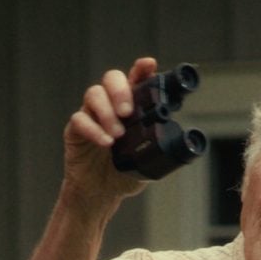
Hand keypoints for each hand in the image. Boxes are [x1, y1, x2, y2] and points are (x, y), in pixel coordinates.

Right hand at [63, 57, 157, 208]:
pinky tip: (105, 142)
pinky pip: (79, 119)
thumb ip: (162, 146)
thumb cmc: (125, 174)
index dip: (142, 69)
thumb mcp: (150, 161)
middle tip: (127, 112)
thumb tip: (185, 140)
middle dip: (120, 90)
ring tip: (117, 135)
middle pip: (112, 78)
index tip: (149, 64)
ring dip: (107, 112)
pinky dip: (93, 129)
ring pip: (94, 94)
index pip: (137, 80)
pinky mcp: (75, 130)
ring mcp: (92, 115)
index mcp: (132, 107)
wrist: (101, 194)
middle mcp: (111, 105)